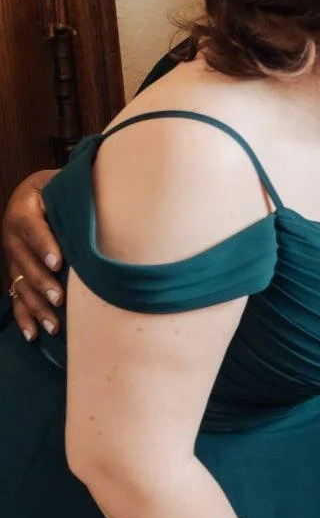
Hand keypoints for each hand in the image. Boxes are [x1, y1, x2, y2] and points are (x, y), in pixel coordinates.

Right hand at [4, 169, 62, 339]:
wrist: (31, 194)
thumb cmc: (53, 189)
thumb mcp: (58, 183)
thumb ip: (74, 191)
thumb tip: (110, 192)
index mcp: (23, 212)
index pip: (33, 229)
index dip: (45, 245)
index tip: (58, 261)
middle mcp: (12, 237)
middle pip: (26, 263)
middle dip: (43, 282)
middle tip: (61, 297)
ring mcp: (13, 258)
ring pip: (22, 285)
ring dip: (38, 306)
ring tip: (55, 324)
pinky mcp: (16, 273)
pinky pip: (17, 297)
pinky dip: (24, 316)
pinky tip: (34, 334)